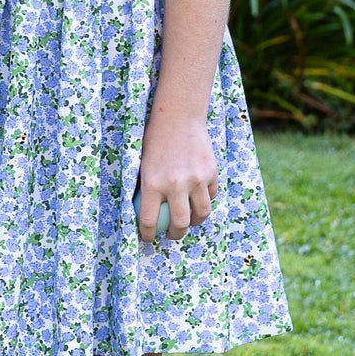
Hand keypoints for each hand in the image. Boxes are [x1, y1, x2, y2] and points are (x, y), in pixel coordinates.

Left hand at [136, 117, 216, 244]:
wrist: (178, 118)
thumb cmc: (155, 141)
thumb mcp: (143, 165)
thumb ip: (147, 189)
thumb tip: (144, 216)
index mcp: (153, 183)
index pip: (149, 221)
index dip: (147, 235)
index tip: (148, 237)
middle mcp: (176, 184)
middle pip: (180, 224)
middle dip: (175, 235)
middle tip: (171, 234)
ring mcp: (196, 179)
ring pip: (200, 214)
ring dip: (194, 221)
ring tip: (188, 220)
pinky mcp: (211, 173)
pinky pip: (210, 197)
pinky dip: (205, 201)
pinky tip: (198, 199)